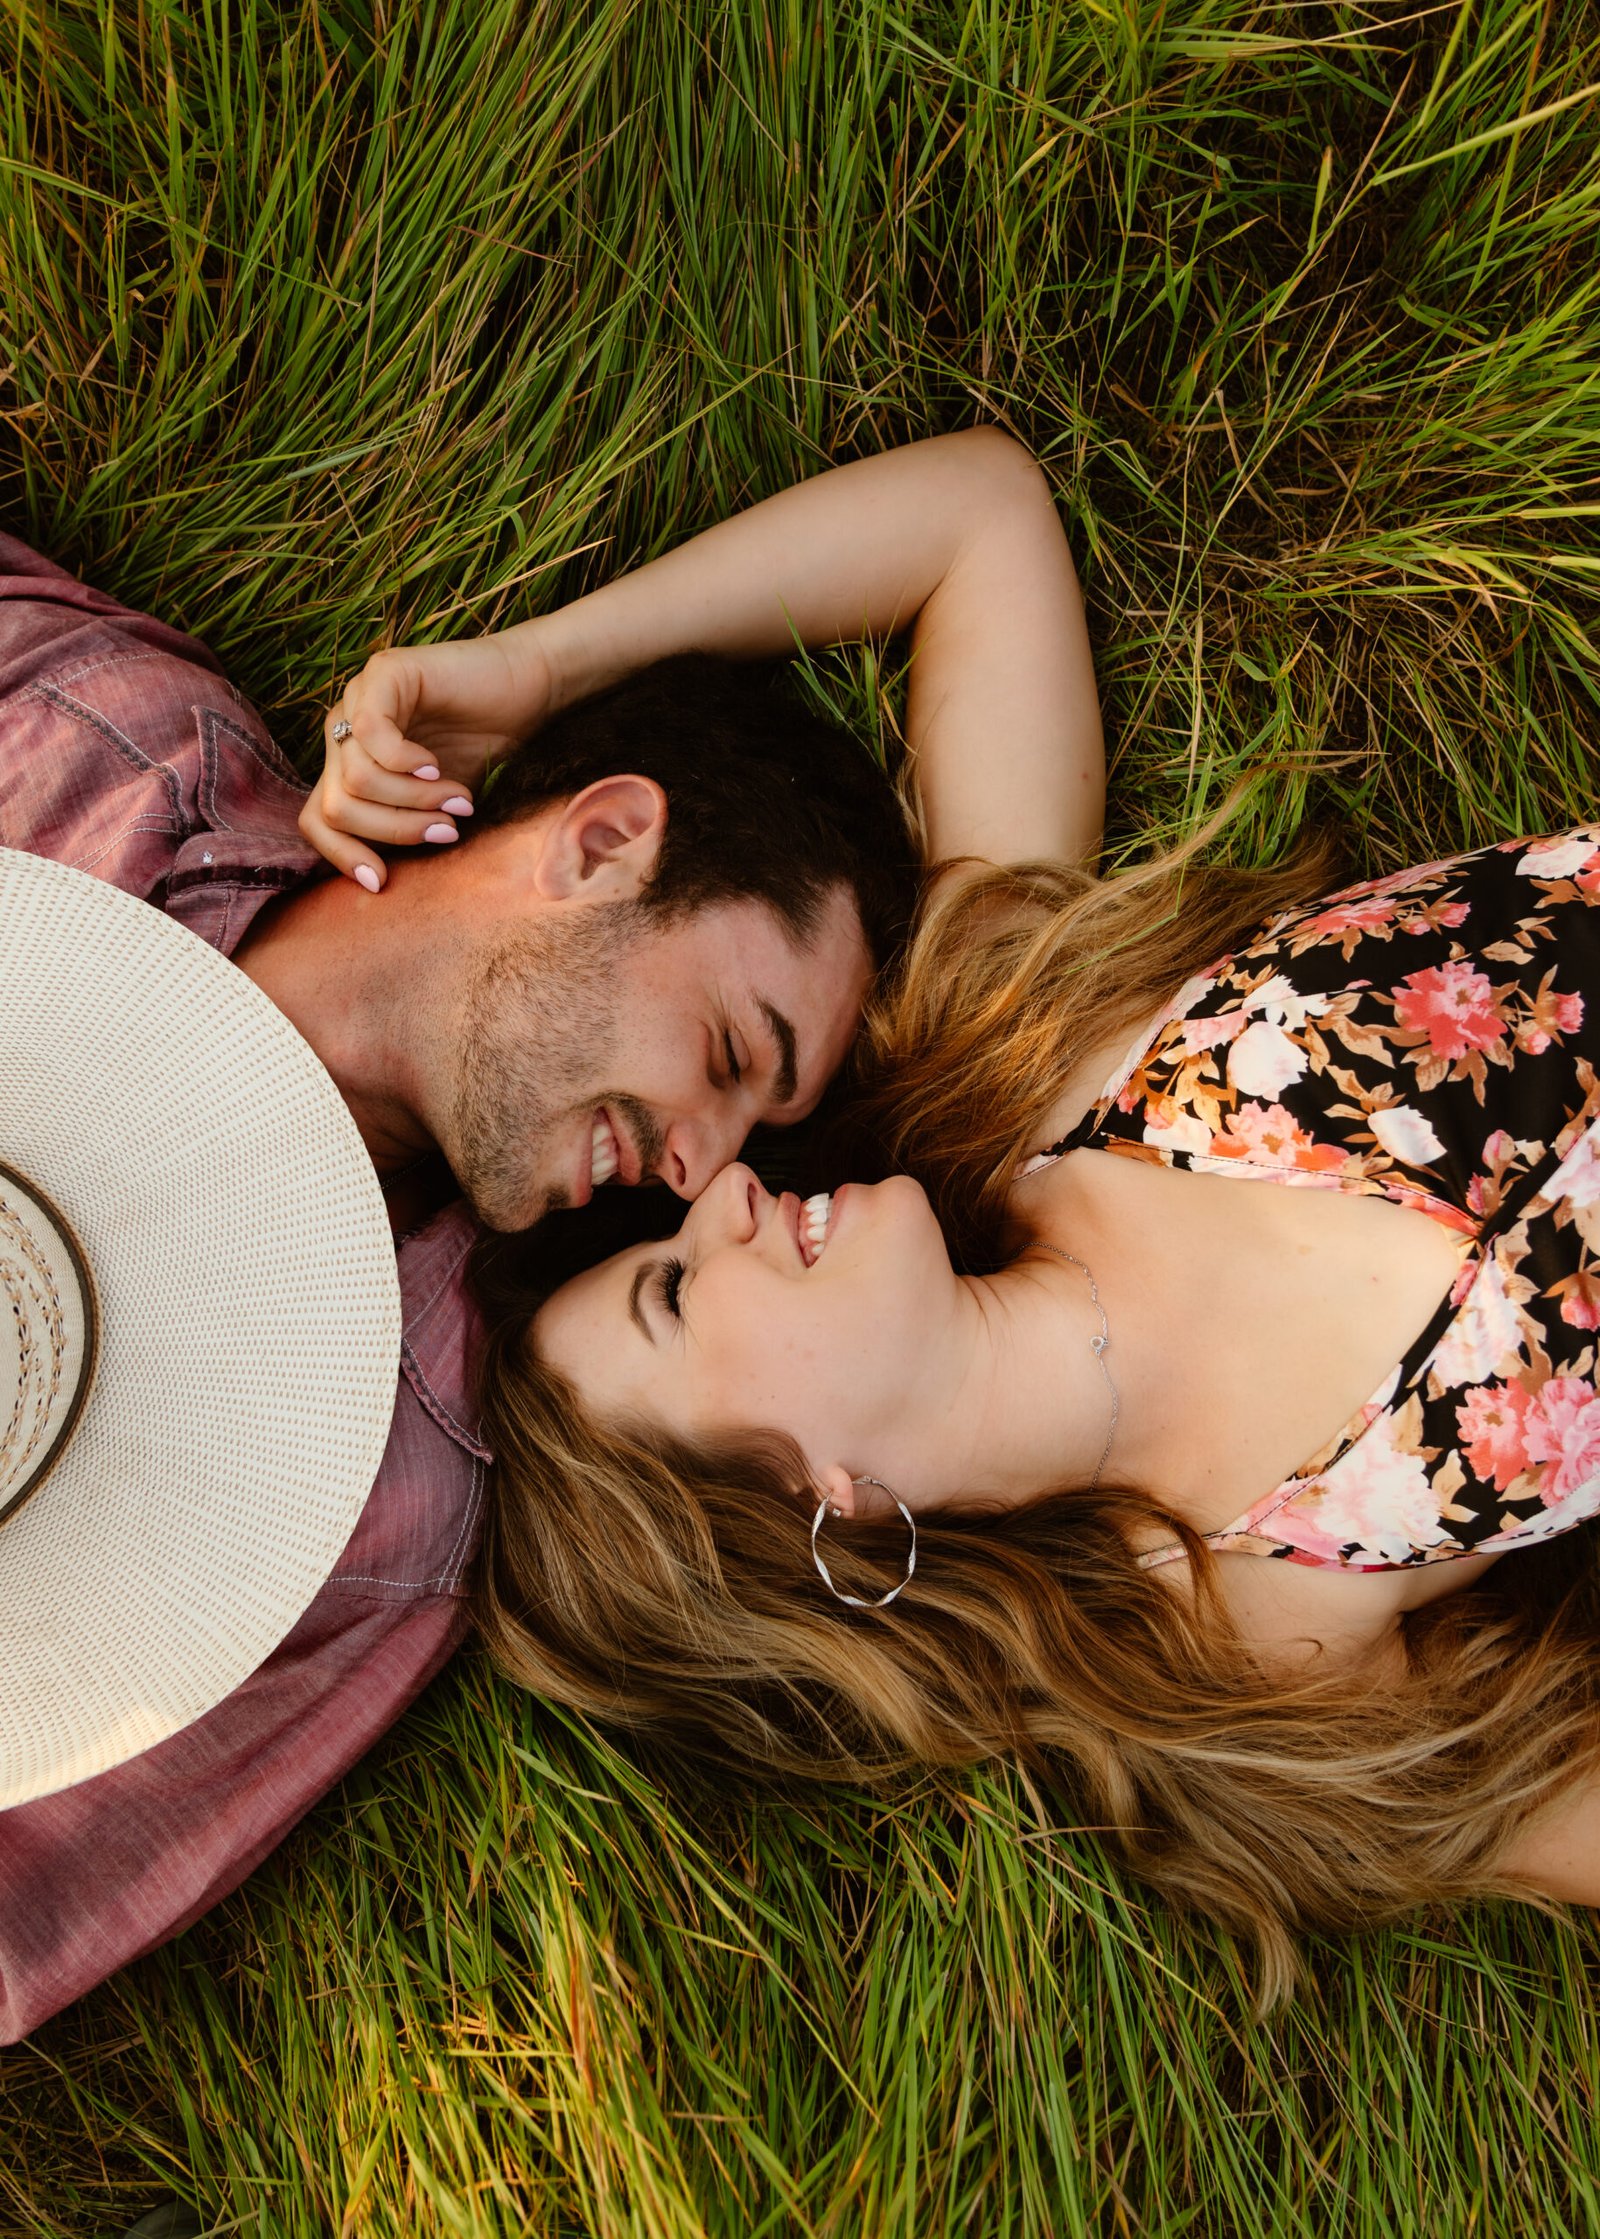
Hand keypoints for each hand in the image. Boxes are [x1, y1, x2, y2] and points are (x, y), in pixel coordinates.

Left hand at [300, 630, 553, 889]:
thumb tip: (376, 882)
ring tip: (458, 800)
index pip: (316, 821)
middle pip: (337, 806)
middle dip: (394, 831)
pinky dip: (405, 763)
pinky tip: (436, 767)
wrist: (529, 689)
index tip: (382, 881)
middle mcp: (344, 733)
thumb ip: (402, 829)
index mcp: (349, 766)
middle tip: (446, 831)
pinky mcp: (383, 674)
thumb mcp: (437, 806)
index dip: (343, 856)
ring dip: (414, 800)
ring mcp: (358, 700)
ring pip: (356, 778)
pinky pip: (370, 732)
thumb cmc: (486, 749)